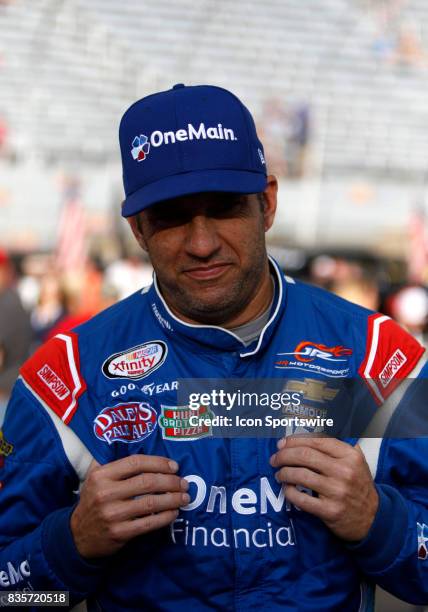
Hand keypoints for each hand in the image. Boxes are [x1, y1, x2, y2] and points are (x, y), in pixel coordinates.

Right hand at [70, 455, 188, 558]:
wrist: (77, 536)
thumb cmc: (94, 501)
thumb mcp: (96, 479)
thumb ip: (118, 467)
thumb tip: (152, 457)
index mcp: (101, 475)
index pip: (136, 462)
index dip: (159, 463)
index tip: (174, 466)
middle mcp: (105, 492)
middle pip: (147, 482)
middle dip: (171, 481)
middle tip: (184, 483)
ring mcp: (112, 514)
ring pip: (151, 503)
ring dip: (173, 499)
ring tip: (185, 497)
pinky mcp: (119, 533)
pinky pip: (149, 523)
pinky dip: (165, 517)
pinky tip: (174, 513)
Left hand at [270, 436, 378, 541]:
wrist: (373, 519)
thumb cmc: (358, 486)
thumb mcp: (354, 462)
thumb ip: (334, 448)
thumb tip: (303, 436)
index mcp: (349, 456)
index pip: (316, 441)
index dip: (294, 440)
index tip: (282, 444)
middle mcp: (344, 471)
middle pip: (304, 455)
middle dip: (284, 455)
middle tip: (275, 459)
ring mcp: (337, 492)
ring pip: (300, 475)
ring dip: (283, 473)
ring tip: (279, 474)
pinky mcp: (330, 511)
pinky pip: (301, 498)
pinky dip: (288, 492)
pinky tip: (286, 489)